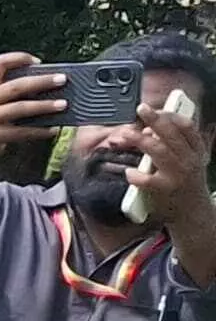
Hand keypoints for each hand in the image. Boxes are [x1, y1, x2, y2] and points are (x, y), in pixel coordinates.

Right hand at [0, 52, 68, 176]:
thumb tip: (44, 83)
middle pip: (16, 86)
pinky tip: (52, 130)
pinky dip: (38, 131)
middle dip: (41, 82)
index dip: (19, 58)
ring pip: (20, 108)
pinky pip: (20, 132)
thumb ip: (7, 91)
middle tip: (62, 79)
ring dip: (44, 106)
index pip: (0, 63)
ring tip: (63, 104)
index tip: (38, 62)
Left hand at [123, 92, 208, 217]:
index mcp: (196, 149)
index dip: (171, 115)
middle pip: (172, 135)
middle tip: (141, 108)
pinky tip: (128, 172)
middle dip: (156, 120)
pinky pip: (148, 180)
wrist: (193, 211)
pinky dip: (137, 175)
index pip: (187, 126)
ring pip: (160, 152)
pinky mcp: (165, 190)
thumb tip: (151, 126)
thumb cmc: (186, 182)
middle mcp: (189, 160)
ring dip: (142, 141)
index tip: (156, 108)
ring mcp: (178, 174)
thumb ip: (176, 143)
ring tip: (125, 135)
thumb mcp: (190, 159)